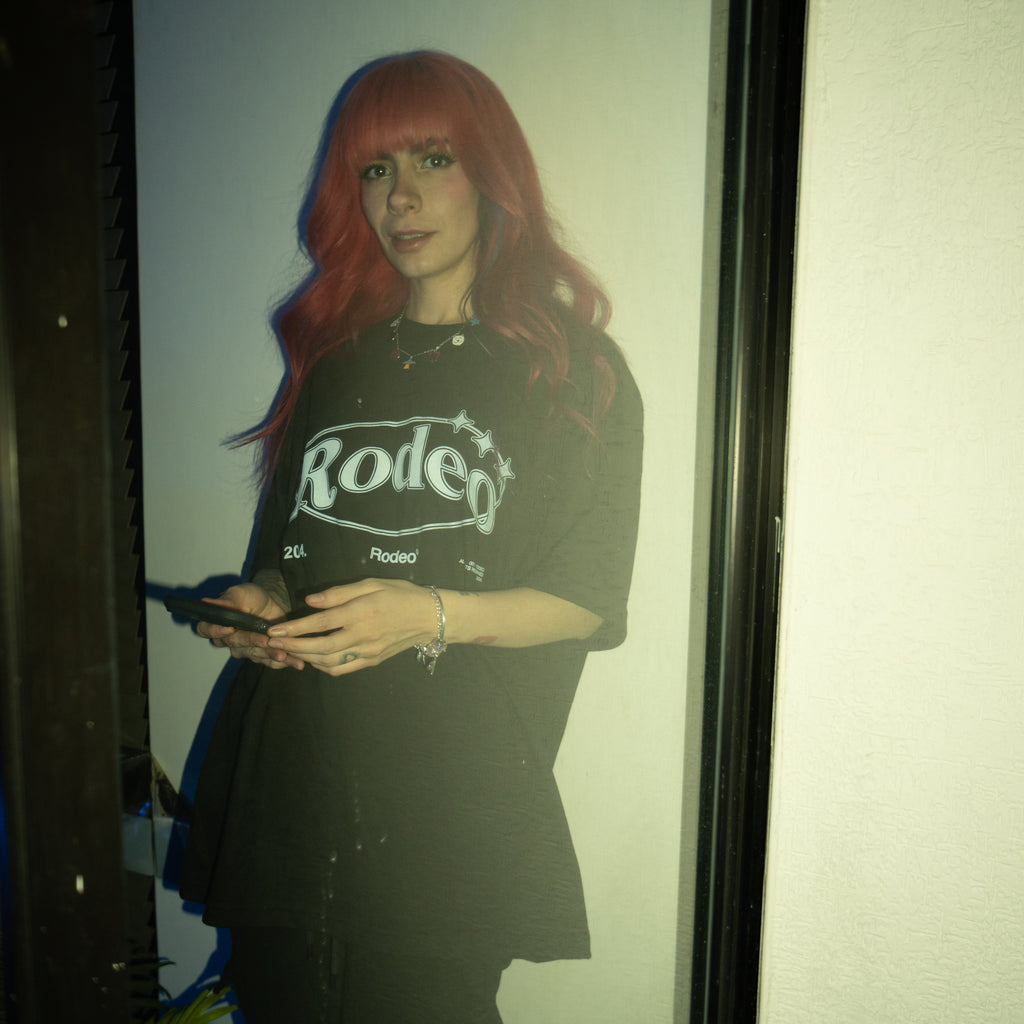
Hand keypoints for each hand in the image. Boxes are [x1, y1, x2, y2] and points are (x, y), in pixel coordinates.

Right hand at [197, 582, 303, 670]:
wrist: (273, 602)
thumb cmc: (252, 597)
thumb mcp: (241, 594)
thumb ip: (227, 601)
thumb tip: (207, 604)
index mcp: (217, 623)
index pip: (207, 630)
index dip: (215, 631)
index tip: (228, 629)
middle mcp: (229, 640)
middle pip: (236, 645)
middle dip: (252, 643)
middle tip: (266, 641)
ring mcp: (246, 649)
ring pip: (255, 654)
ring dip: (270, 655)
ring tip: (284, 655)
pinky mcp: (262, 654)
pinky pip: (270, 661)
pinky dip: (284, 662)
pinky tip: (296, 662)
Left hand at [264, 578, 436, 676]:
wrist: (428, 616)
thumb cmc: (399, 594)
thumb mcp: (370, 583)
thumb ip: (339, 593)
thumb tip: (310, 601)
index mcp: (361, 612)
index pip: (321, 623)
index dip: (295, 628)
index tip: (275, 630)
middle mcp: (363, 634)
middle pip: (321, 647)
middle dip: (293, 647)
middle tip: (273, 644)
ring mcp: (367, 651)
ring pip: (329, 662)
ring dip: (305, 658)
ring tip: (288, 650)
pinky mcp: (371, 660)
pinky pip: (342, 669)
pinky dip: (323, 666)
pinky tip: (313, 658)